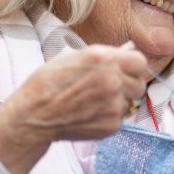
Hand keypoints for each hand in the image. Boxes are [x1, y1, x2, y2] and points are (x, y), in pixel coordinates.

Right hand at [0, 42, 147, 173]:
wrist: (33, 116)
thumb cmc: (48, 83)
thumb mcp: (73, 58)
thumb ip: (107, 54)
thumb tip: (130, 49)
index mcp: (104, 59)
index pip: (140, 61)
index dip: (133, 67)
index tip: (125, 71)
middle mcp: (112, 80)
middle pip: (140, 83)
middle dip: (128, 85)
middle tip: (108, 88)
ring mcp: (113, 104)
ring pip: (130, 102)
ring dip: (118, 101)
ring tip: (93, 101)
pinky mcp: (111, 125)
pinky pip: (120, 118)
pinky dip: (109, 117)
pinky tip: (89, 113)